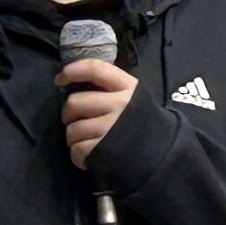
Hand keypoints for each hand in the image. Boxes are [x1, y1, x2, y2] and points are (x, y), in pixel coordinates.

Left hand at [58, 56, 135, 171]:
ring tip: (85, 140)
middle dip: (68, 113)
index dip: (72, 71)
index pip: (94, 69)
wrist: (165, 153)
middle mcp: (120, 104)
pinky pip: (77, 150)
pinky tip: (89, 155)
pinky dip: (78, 155)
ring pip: (73, 129)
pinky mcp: (105, 150)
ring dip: (73, 136)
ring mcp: (111, 128)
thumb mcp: (135, 97)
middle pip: (75, 102)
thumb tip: (76, 84)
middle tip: (75, 119)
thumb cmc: (144, 122)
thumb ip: (112, 88)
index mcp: (128, 87)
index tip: (60, 80)